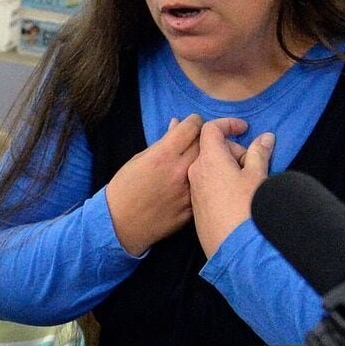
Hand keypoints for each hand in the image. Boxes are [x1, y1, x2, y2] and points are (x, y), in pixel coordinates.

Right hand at [107, 114, 217, 255]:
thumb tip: (177, 125)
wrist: (120, 224)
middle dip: (214, 134)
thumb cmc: (124, 189)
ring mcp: (189, 191)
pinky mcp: (193, 209)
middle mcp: (180, 170)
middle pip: (207, 143)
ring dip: (215, 158)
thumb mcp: (138, 159)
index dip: (195, 120)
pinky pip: (208, 189)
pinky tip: (209, 181)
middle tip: (223, 132)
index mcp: (164, 154)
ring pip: (213, 166)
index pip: (192, 126)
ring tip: (218, 155)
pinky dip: (210, 182)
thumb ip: (162, 142)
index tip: (197, 123)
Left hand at [187, 122, 274, 257]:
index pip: (211, 129)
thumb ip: (259, 153)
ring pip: (209, 167)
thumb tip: (265, 138)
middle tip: (252, 163)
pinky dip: (220, 180)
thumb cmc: (246, 209)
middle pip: (211, 148)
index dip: (228, 124)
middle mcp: (195, 172)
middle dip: (233, 150)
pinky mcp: (195, 206)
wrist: (234, 248)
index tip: (244, 129)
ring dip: (227, 166)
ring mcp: (193, 189)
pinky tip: (236, 194)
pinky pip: (206, 183)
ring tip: (246, 181)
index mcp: (208, 159)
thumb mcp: (257, 176)